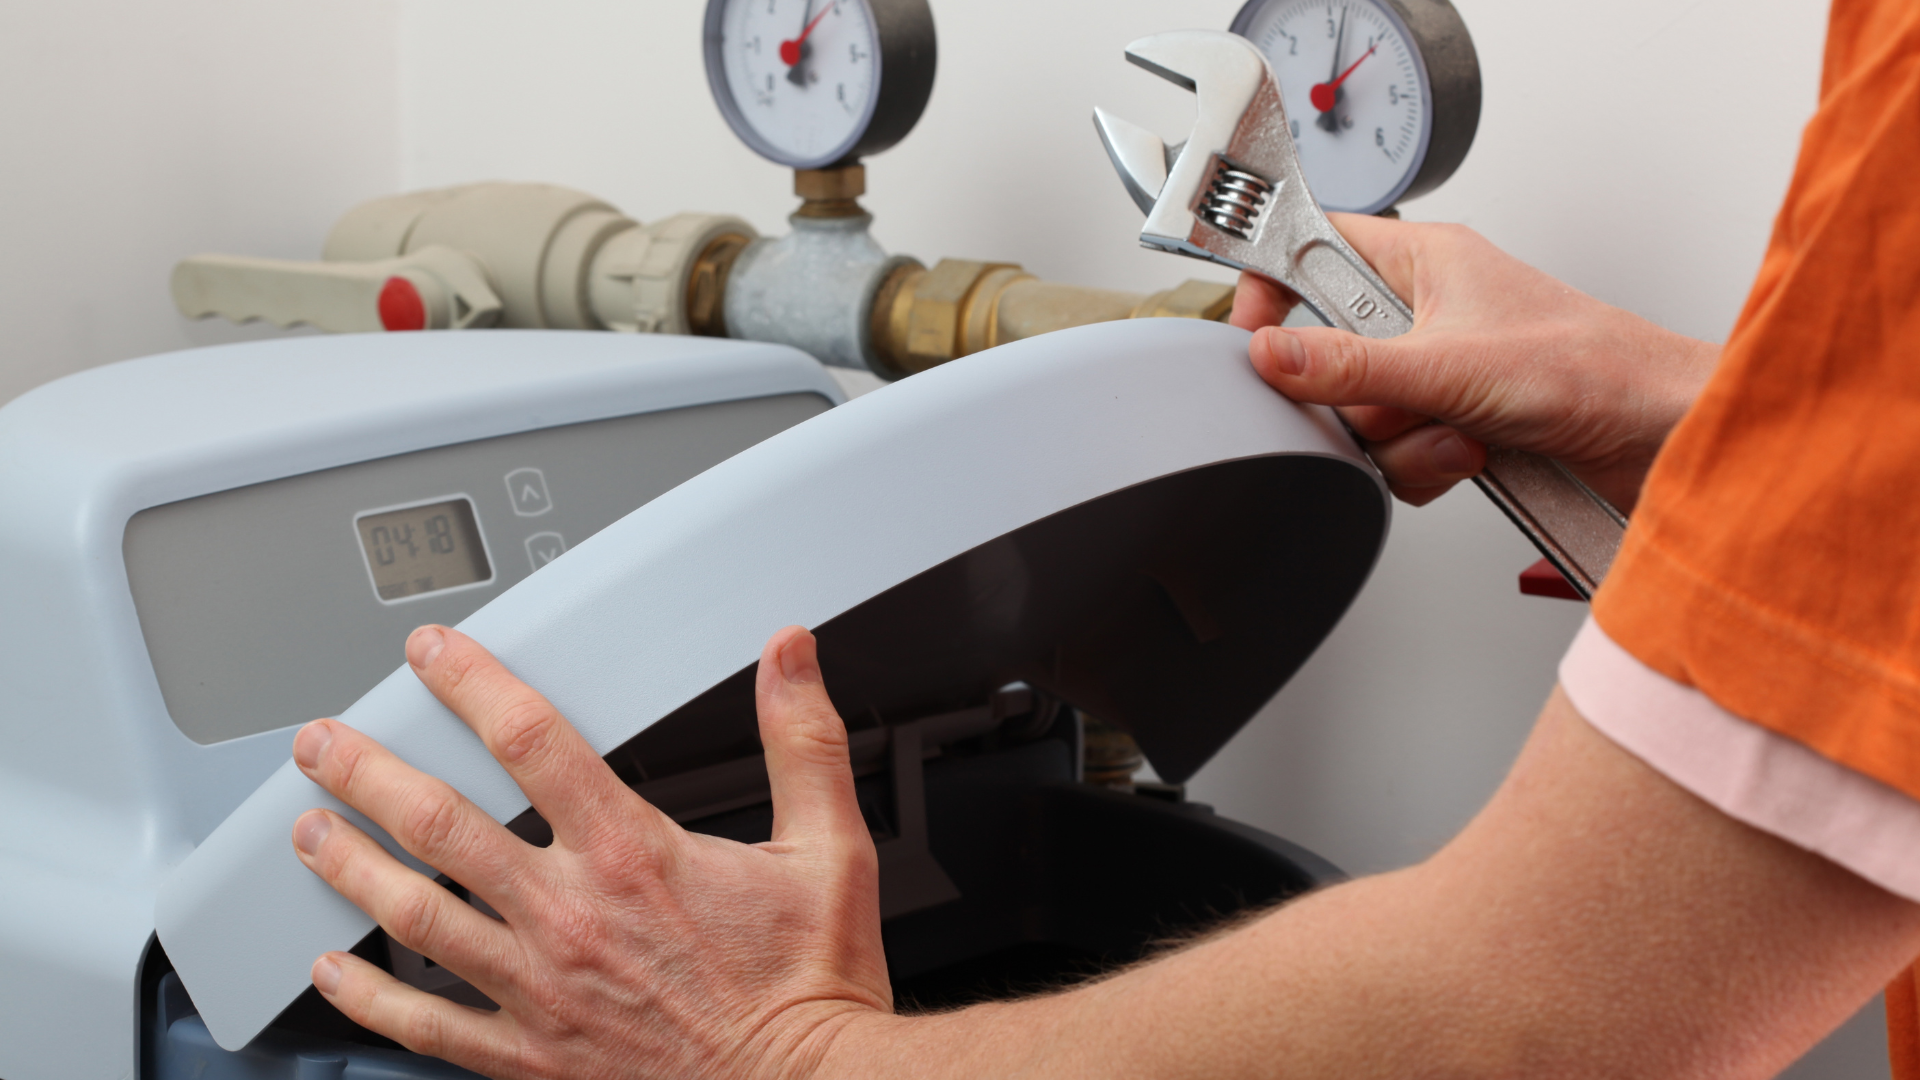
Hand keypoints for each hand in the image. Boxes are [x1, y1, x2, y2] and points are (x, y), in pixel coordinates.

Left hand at [288, 624, 886, 1078]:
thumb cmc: (810, 986)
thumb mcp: (829, 848)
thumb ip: (803, 741)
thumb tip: (790, 657)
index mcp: (632, 856)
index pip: (531, 742)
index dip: (472, 685)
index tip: (432, 655)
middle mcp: (570, 916)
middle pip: (439, 825)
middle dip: (368, 773)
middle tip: (323, 744)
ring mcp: (539, 990)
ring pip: (413, 916)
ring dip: (350, 866)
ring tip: (307, 831)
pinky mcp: (531, 1057)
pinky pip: (427, 1026)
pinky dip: (369, 999)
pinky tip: (332, 972)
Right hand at [1231, 214, 1718, 510]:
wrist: (1662, 436)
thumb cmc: (1596, 368)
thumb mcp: (1450, 365)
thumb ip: (1349, 366)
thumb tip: (1270, 355)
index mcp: (1423, 260)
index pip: (1310, 250)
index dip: (1273, 290)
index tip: (1255, 335)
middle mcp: (1427, 312)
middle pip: (1326, 356)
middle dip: (1360, 399)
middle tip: (1395, 399)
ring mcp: (1440, 372)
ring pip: (1360, 417)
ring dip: (1405, 441)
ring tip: (1460, 432)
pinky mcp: (1455, 424)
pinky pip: (1394, 454)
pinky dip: (1427, 467)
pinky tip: (1471, 456)